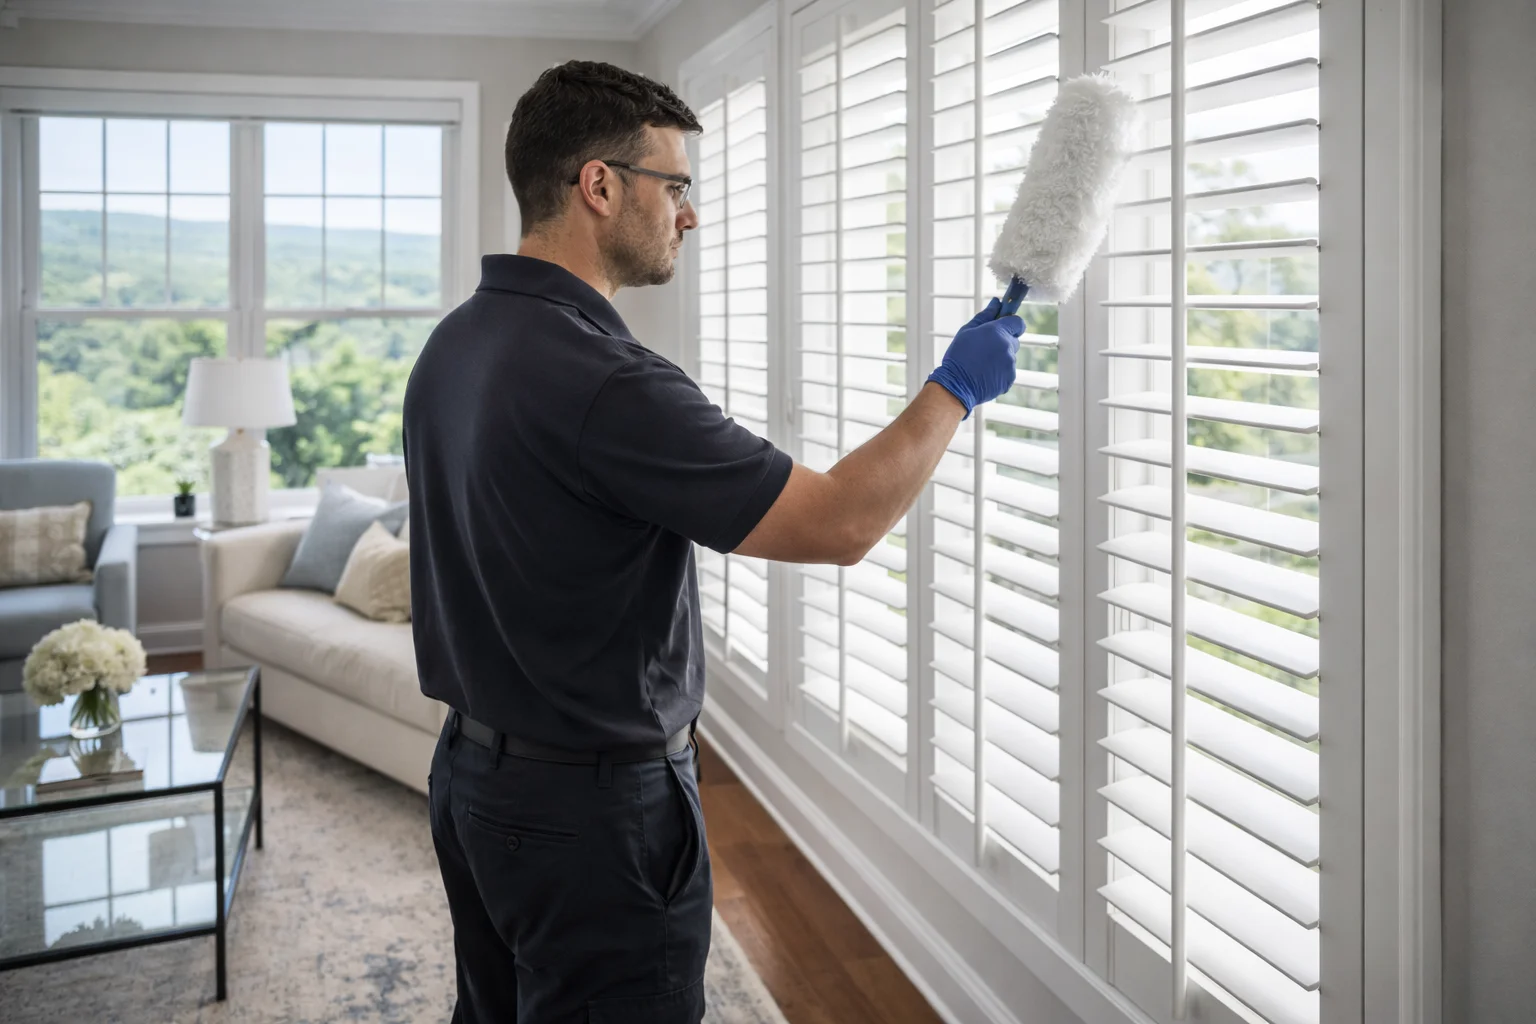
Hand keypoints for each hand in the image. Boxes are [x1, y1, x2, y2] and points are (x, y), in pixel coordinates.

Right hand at [926, 298, 1022, 418]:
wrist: (955, 386)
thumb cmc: (958, 356)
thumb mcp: (967, 331)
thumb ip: (985, 315)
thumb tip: (997, 302)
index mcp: (998, 332)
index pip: (1018, 322)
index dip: (1010, 324)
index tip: (1001, 327)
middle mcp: (1008, 347)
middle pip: (1013, 340)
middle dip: (1003, 341)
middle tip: (984, 348)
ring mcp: (1010, 365)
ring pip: (1010, 357)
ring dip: (1000, 358)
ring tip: (981, 364)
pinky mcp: (1009, 380)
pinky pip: (1007, 371)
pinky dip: (999, 372)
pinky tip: (984, 374)